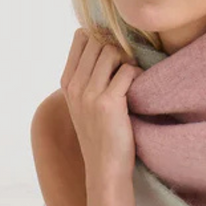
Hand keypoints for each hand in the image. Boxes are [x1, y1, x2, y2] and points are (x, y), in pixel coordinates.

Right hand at [60, 27, 142, 186]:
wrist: (105, 168)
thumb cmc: (100, 135)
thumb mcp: (84, 104)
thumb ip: (87, 77)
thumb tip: (106, 45)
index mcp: (67, 83)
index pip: (81, 37)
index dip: (101, 38)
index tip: (114, 55)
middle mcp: (75, 86)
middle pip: (98, 41)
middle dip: (116, 49)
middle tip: (126, 68)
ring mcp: (90, 94)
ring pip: (112, 51)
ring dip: (127, 61)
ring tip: (131, 79)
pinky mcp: (109, 102)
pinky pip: (127, 70)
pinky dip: (137, 75)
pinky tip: (138, 89)